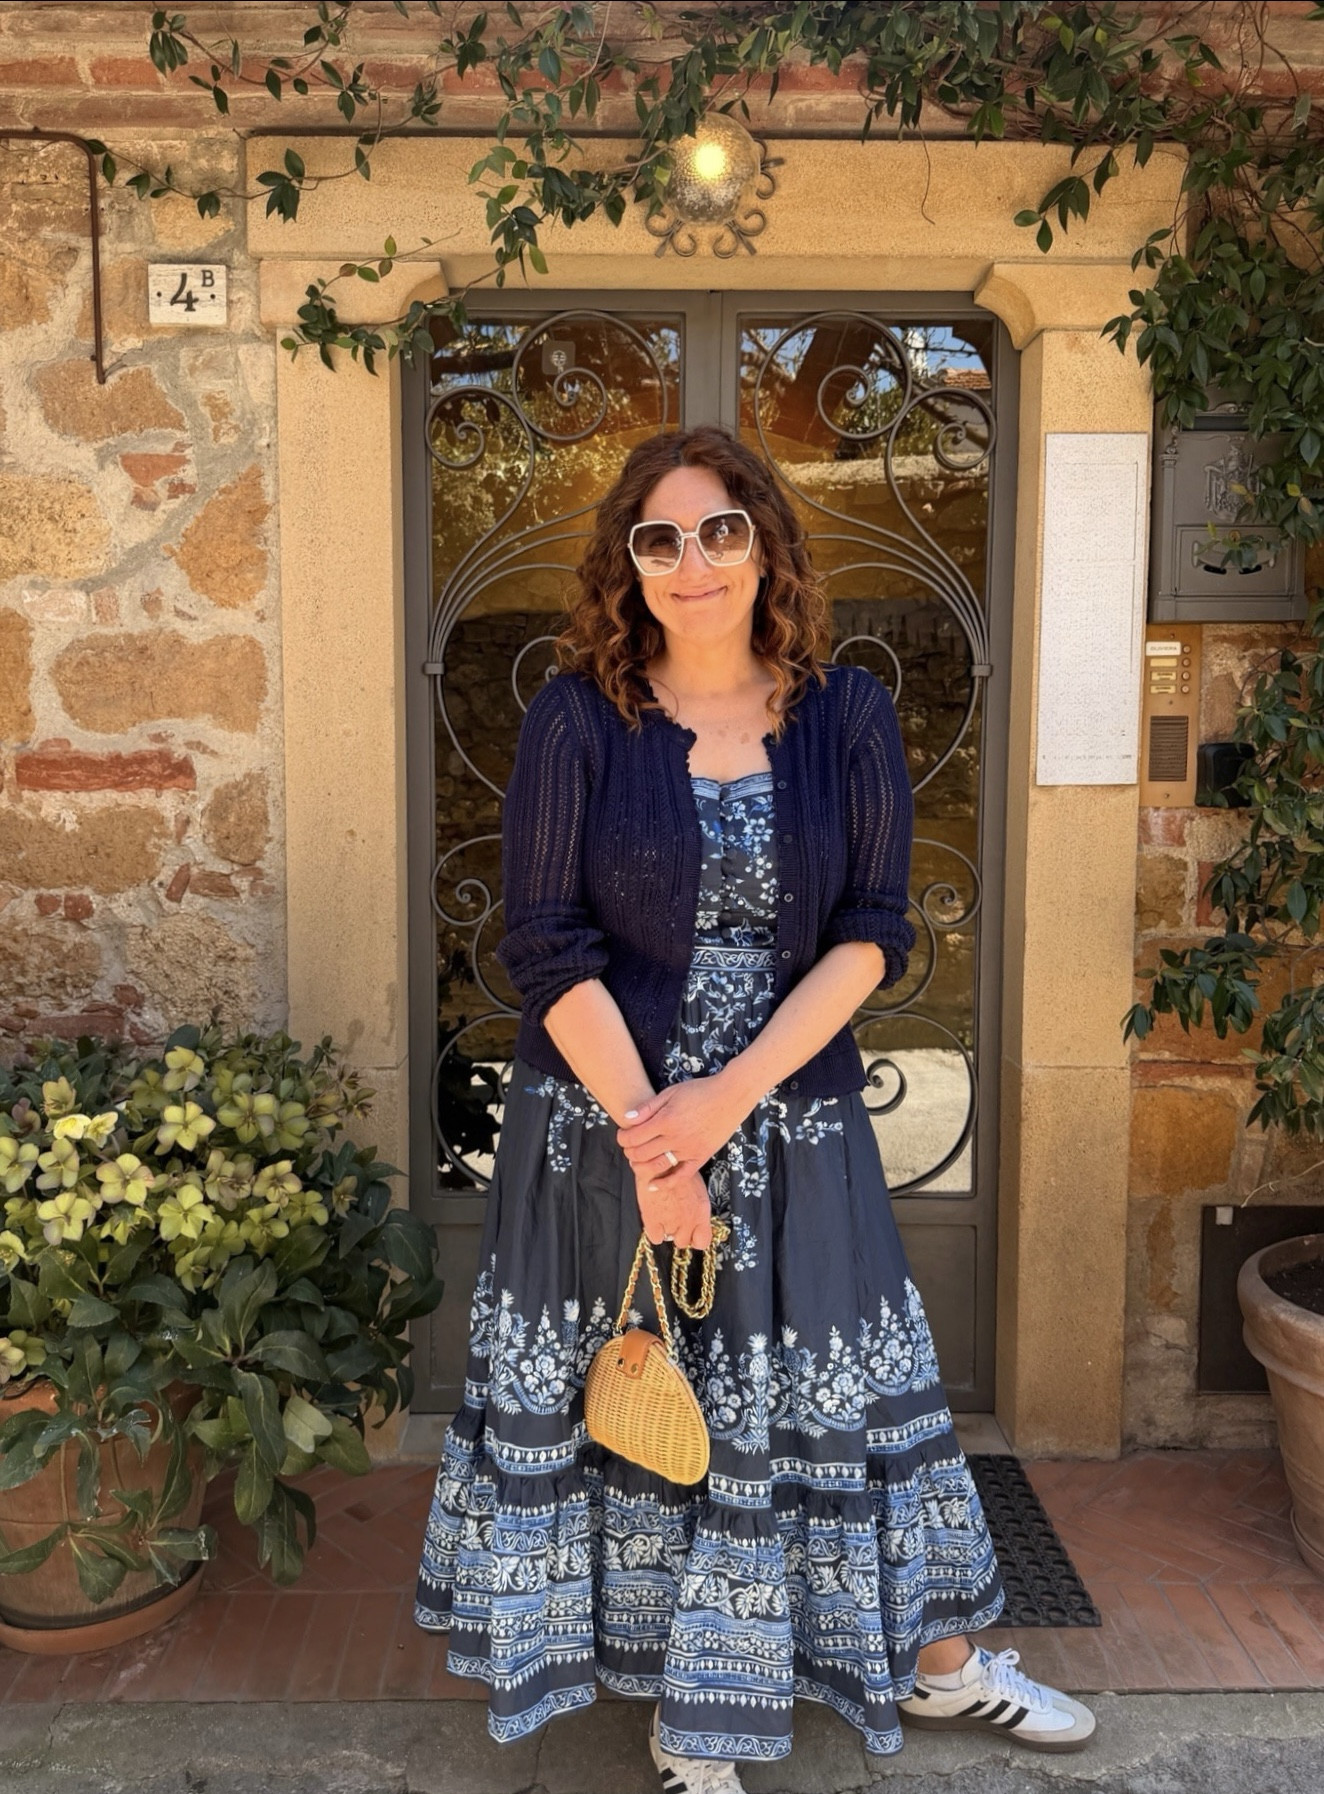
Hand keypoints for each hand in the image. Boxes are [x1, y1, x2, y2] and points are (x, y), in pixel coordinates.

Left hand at [617, 1072, 750, 1187]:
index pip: (634, 1137)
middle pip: (642, 1153)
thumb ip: (648, 1107)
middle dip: (629, 1152)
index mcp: (666, 1120)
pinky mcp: (701, 1157)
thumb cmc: (700, 1091)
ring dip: (641, 1167)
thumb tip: (626, 1119)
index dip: (622, 1138)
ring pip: (657, 1167)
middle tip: (628, 1147)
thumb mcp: (671, 1092)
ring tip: (636, 1162)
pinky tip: (652, 1186)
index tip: (622, 1135)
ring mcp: (689, 1150)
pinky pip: (681, 1176)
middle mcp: (676, 1138)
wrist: (730, 1096)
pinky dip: (665, 1184)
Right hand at [634, 1165, 711, 1249]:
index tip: (692, 1233)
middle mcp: (687, 1220)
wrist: (660, 1162)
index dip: (696, 1238)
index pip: (702, 1241)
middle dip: (680, 1231)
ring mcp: (670, 1223)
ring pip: (670, 1238)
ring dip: (667, 1228)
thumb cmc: (678, 1168)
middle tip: (676, 1218)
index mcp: (701, 1211)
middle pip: (684, 1241)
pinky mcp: (652, 1221)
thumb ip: (698, 1207)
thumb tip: (696, 1215)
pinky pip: (656, 1238)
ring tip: (665, 1213)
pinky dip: (655, 1231)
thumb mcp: (697, 1186)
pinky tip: (655, 1218)